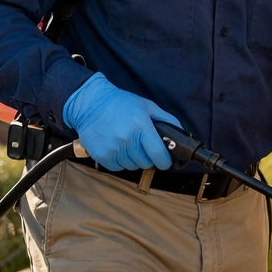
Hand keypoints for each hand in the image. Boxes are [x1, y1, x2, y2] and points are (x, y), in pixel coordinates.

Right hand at [62, 73, 180, 170]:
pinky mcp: (102, 156)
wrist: (90, 104)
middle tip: (142, 145)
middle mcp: (127, 140)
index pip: (159, 155)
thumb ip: (167, 120)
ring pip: (132, 167)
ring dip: (133, 159)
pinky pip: (118, 168)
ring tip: (127, 144)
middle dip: (148, 157)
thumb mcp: (147, 106)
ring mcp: (113, 149)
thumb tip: (181, 135)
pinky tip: (117, 148)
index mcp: (141, 127)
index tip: (164, 160)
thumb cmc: (121, 103)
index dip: (164, 161)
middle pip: (146, 163)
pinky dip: (120, 161)